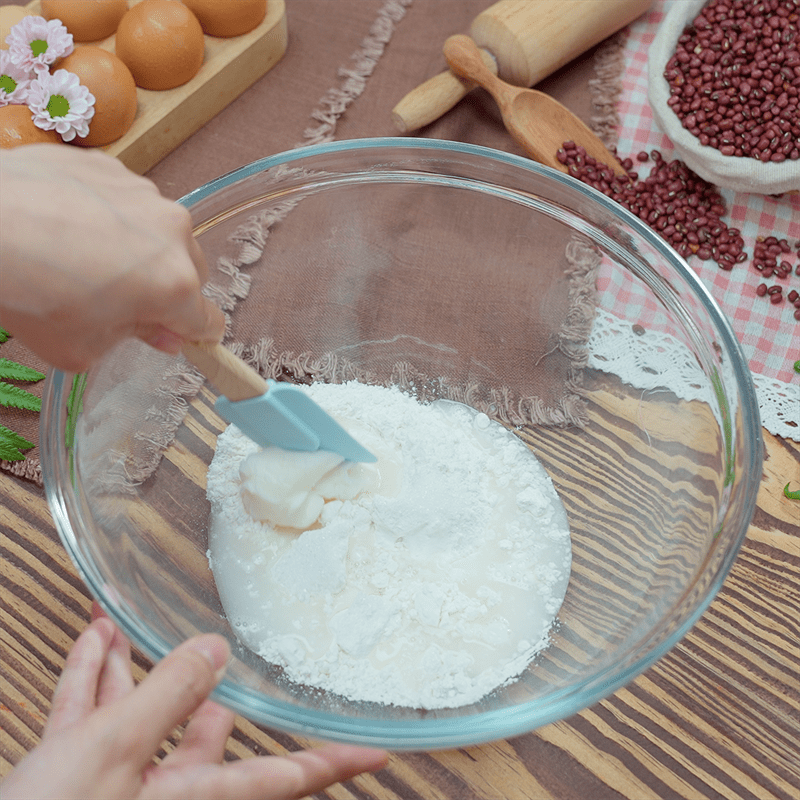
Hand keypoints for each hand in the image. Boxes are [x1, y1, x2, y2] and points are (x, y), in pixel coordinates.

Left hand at [0, 144, 224, 371]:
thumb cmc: (26, 293)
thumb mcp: (81, 347)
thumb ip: (133, 339)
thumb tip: (158, 332)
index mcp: (174, 285)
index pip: (207, 321)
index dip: (192, 334)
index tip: (177, 336)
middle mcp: (172, 232)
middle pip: (191, 272)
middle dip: (166, 288)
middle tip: (120, 300)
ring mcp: (143, 192)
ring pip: (160, 232)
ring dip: (139, 249)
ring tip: (85, 256)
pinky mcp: (111, 166)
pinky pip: (127, 201)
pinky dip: (110, 217)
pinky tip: (67, 225)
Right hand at [1, 605, 387, 799]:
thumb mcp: (112, 751)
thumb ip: (167, 697)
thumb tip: (215, 649)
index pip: (283, 778)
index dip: (333, 763)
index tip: (378, 753)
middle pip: (204, 742)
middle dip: (204, 696)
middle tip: (221, 663)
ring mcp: (116, 795)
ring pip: (140, 724)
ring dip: (133, 673)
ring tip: (129, 630)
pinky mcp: (73, 789)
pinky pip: (93, 727)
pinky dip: (92, 686)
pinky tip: (95, 642)